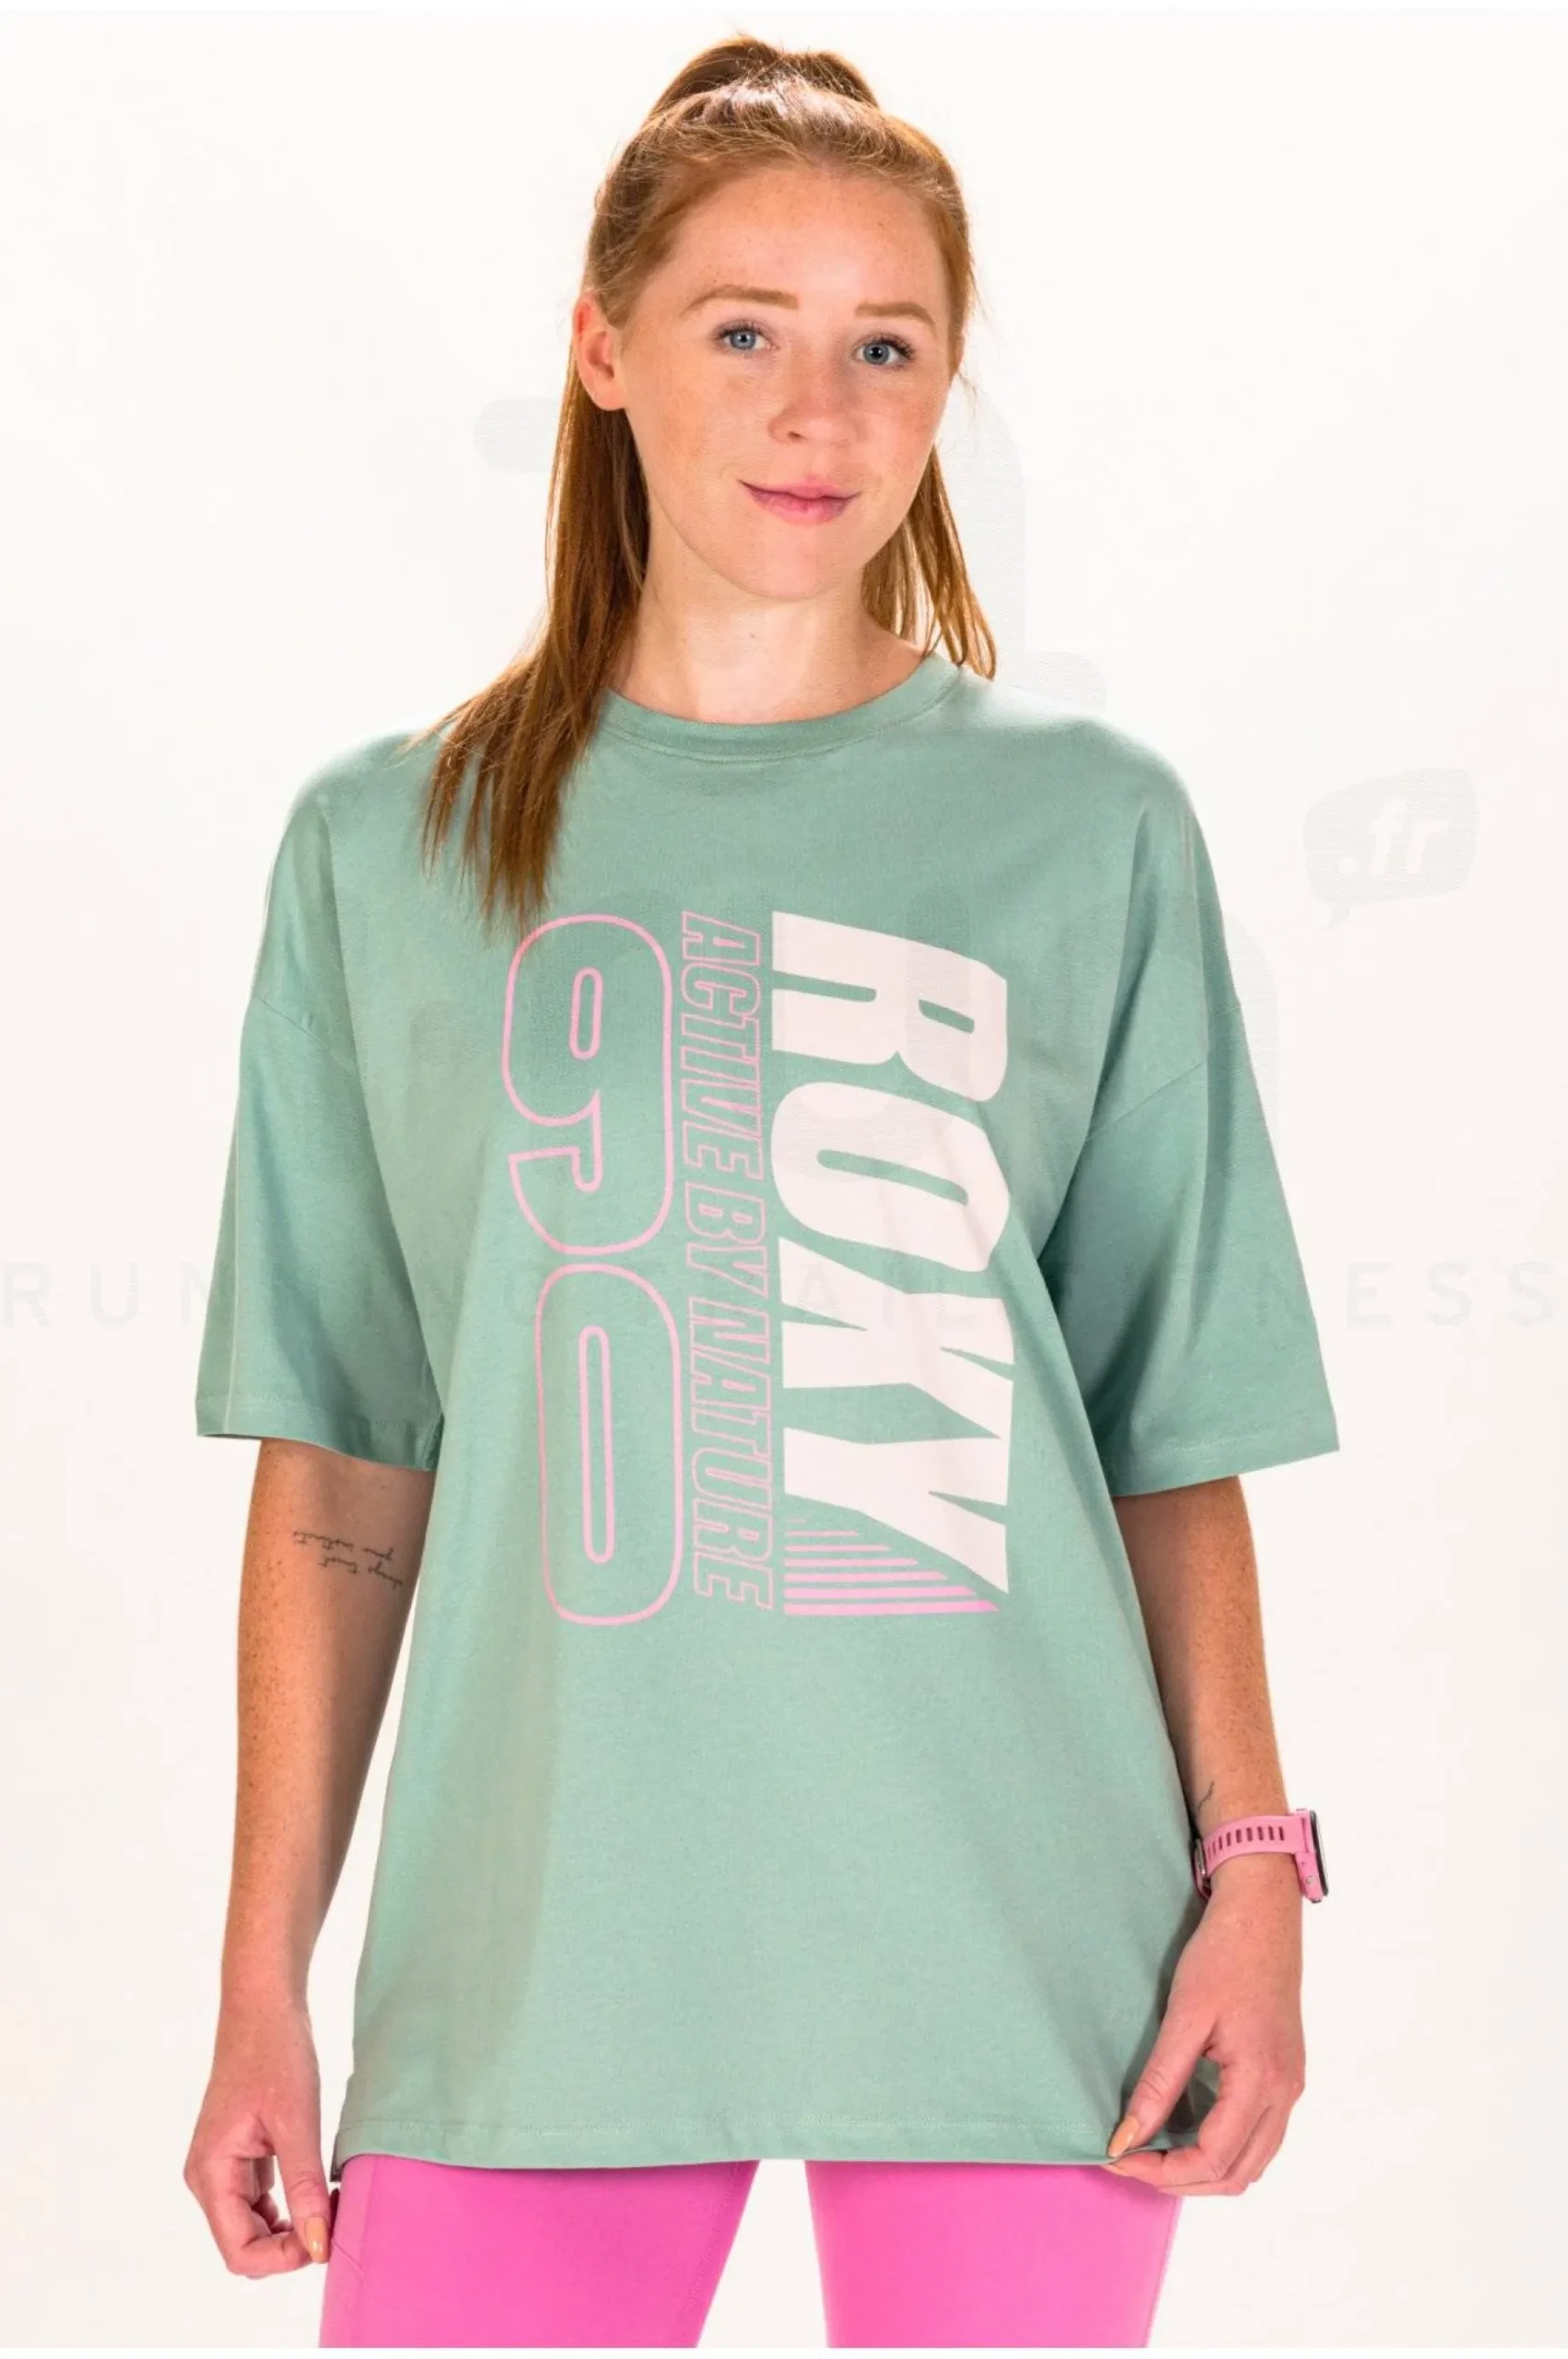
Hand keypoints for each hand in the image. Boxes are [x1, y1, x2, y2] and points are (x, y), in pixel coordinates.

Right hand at [183, 1995, 334, 2273]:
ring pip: (254, 2226)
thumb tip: (318, 2246)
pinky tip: (319, 2188)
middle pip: (245, 2246)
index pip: (239, 2253)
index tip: (326, 2237)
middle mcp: (208, 2178)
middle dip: (289, 2245)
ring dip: (292, 2226)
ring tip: (330, 2202)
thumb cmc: (276, 2053)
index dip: (283, 2258)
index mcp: (211, 2174)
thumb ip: (304, 2186)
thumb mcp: (297, 2121)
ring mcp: (222, 2168)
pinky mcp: (239, 2156)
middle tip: (333, 2218)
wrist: (263, 2005)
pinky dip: (290, 2205)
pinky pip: (261, 2201)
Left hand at [1101, 1852, 1305, 2194]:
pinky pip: (1259, 2136)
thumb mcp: (1184, 2016)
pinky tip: (1187, 2130)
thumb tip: (1127, 2137)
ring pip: (1252, 2162)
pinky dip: (1224, 2148)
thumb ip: (1158, 2083)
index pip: (1212, 2158)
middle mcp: (1285, 2094)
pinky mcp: (1286, 2076)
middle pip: (1236, 2175)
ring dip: (1204, 2170)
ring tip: (1154, 2151)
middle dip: (1181, 2180)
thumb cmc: (1224, 1955)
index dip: (1162, 2171)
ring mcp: (1290, 2087)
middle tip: (1131, 2160)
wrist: (1263, 1915)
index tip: (1119, 2159)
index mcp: (1261, 2080)